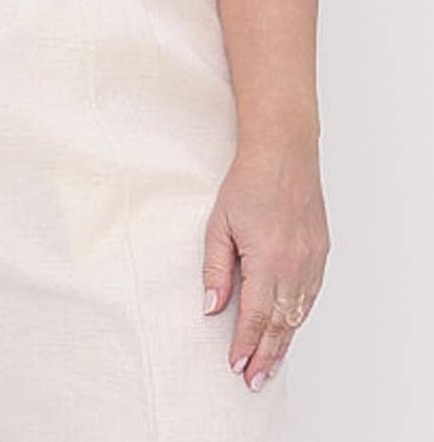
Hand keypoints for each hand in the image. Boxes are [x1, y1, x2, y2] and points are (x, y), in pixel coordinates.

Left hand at [202, 137, 329, 391]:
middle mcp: (294, 265)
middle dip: (265, 355)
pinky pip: (310, 296)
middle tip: (253, 379)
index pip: (255, 316)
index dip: (245, 344)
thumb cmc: (249, 182)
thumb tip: (212, 306)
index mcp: (267, 259)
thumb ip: (216, 268)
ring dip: (283, 342)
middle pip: (280, 324)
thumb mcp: (219, 224)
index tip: (235, 365)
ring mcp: (311, 261)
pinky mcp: (320, 253)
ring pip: (298, 314)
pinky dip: (298, 318)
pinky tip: (288, 329)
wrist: (283, 153)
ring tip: (269, 365)